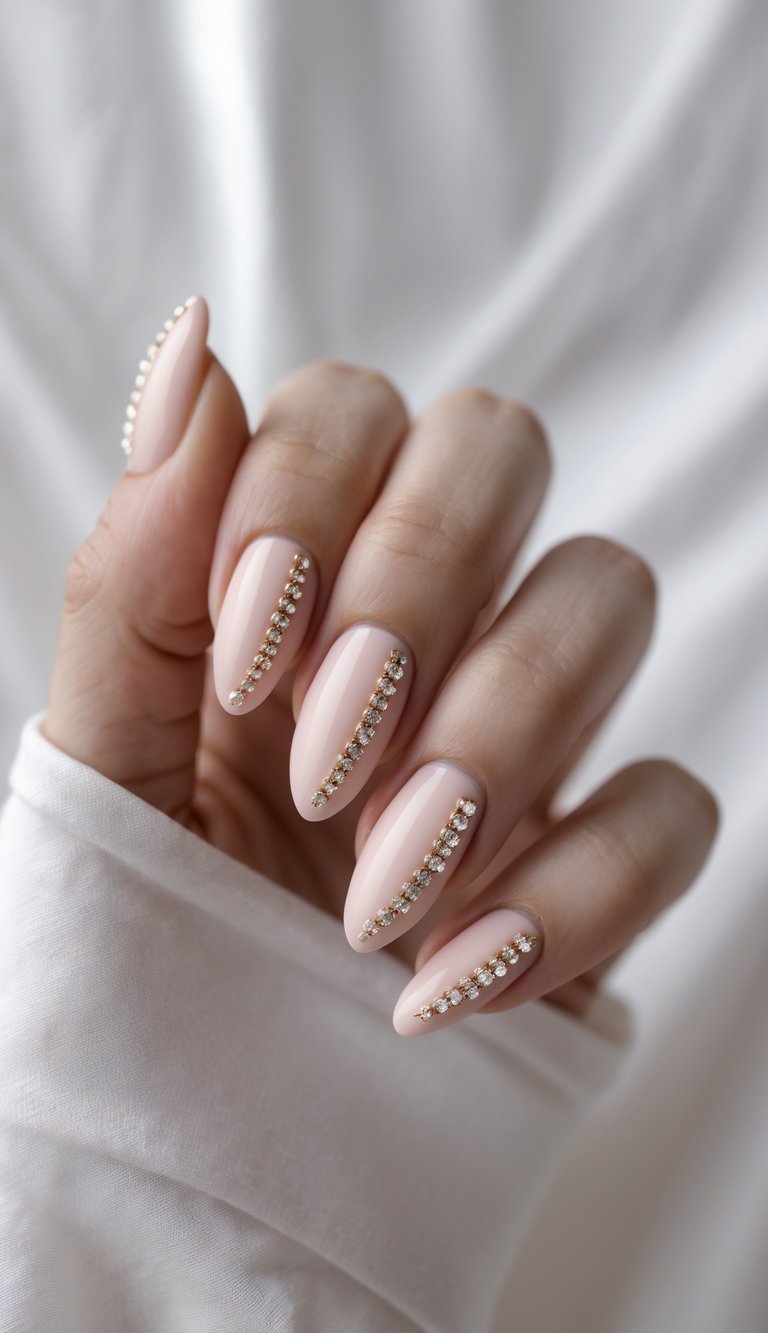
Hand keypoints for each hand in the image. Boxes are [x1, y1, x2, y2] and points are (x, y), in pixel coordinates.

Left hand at [45, 298, 717, 1033]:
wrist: (215, 1095)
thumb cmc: (151, 905)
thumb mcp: (110, 754)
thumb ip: (133, 577)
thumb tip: (185, 358)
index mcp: (298, 565)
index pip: (352, 408)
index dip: (305, 498)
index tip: (245, 660)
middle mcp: (428, 609)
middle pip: (500, 446)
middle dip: (414, 584)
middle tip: (324, 751)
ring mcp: (531, 719)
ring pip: (608, 592)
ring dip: (495, 734)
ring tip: (377, 883)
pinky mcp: (605, 847)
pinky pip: (671, 806)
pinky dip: (572, 893)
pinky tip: (451, 974)